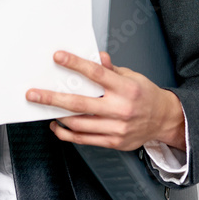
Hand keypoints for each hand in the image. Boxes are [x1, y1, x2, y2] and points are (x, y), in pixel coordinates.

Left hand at [26, 51, 184, 151]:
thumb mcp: (132, 76)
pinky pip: (84, 139)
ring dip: (58, 116)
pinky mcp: (114, 142)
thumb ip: (111, 69)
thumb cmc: (146, 96)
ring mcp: (117, 128)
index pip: (96, 73)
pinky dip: (67, 133)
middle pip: (80, 103)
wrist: (164, 119)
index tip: (58, 58)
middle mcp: (121, 109)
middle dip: (53, 98)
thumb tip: (97, 57)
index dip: (75, 64)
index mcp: (125, 88)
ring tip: (44, 109)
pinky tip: (59, 126)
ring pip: (79, 123)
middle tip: (34, 94)